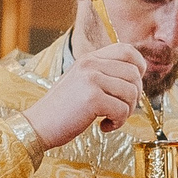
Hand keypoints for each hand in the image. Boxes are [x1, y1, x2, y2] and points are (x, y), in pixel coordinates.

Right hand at [23, 41, 147, 146]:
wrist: (38, 125)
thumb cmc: (63, 110)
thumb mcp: (82, 82)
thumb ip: (104, 75)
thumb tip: (137, 78)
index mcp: (89, 58)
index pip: (127, 50)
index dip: (139, 67)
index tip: (133, 85)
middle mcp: (90, 64)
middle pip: (134, 74)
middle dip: (134, 97)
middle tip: (120, 110)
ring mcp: (91, 79)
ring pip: (132, 93)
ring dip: (126, 112)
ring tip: (110, 119)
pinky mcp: (92, 98)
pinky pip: (122, 110)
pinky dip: (117, 123)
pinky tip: (103, 126)